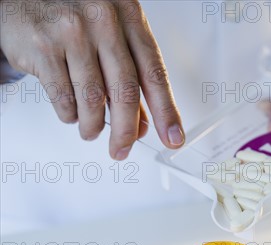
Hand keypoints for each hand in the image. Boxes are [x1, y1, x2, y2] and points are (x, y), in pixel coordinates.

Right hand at [0, 0, 184, 158]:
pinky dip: (69, 115)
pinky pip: (63, 99)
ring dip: (92, 126)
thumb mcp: (111, 39)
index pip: (154, 73)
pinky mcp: (44, 46)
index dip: (166, 111)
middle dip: (126, 131)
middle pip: (125, 91)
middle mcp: (103, 19)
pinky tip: (70, 111)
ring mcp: (72, 31)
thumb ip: (129, 79)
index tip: (173, 137)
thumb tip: (141, 125)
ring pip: (93, 100)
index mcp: (128, 15)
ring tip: (91, 130)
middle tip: (122, 149)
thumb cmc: (72, 18)